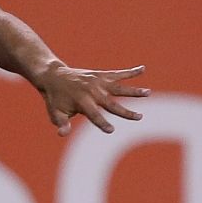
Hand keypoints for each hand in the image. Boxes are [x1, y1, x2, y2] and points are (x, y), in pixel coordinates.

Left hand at [33, 63, 147, 134]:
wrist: (53, 76)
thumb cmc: (55, 99)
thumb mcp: (55, 113)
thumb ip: (61, 123)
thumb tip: (62, 134)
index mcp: (82, 102)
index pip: (94, 115)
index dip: (102, 123)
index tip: (111, 130)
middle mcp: (92, 92)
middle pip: (111, 103)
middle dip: (125, 111)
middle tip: (140, 117)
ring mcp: (98, 82)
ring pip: (119, 88)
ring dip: (134, 91)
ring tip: (148, 93)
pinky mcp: (101, 75)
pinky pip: (118, 74)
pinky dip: (130, 72)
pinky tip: (142, 69)